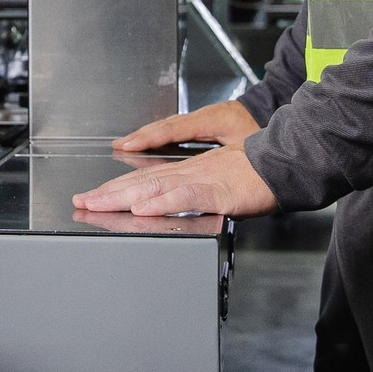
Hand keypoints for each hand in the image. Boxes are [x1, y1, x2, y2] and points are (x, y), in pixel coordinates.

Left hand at [72, 143, 278, 217]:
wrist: (292, 161)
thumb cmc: (265, 171)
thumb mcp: (226, 180)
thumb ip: (202, 192)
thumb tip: (180, 204)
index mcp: (193, 170)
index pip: (147, 179)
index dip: (118, 188)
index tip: (94, 196)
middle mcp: (192, 171)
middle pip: (141, 182)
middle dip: (108, 194)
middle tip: (80, 202)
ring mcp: (204, 179)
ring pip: (155, 188)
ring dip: (123, 198)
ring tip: (97, 205)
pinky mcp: (219, 191)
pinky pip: (186, 196)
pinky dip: (163, 203)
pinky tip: (143, 210)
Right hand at [112, 98, 257, 154]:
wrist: (271, 112)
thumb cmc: (263, 131)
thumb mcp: (248, 143)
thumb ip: (229, 154)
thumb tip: (213, 169)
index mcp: (212, 120)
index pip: (174, 128)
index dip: (151, 137)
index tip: (130, 144)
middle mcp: (202, 117)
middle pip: (163, 126)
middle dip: (139, 137)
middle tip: (118, 147)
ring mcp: (200, 119)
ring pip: (166, 127)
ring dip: (144, 137)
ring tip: (124, 146)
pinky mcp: (202, 123)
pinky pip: (173, 129)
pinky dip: (156, 136)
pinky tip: (146, 145)